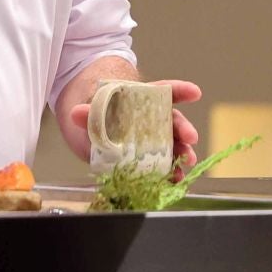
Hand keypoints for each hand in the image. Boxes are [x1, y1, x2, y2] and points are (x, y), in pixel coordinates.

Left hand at [68, 79, 201, 178]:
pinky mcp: (145, 160)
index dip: (179, 90)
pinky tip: (174, 180)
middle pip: (173, 122)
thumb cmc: (94, 113)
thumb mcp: (90, 109)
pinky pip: (161, 167)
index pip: (163, 91)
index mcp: (142, 100)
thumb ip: (87, 111)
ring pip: (172, 146)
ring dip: (183, 154)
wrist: (88, 130)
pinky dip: (169, 174)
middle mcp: (152, 121)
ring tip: (187, 162)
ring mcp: (151, 141)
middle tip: (190, 137)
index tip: (194, 92)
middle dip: (184, 129)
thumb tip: (77, 113)